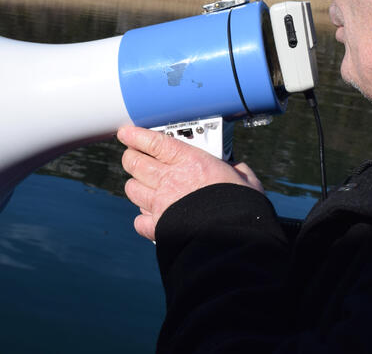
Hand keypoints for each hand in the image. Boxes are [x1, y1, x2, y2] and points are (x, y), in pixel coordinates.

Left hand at [117, 125, 263, 240]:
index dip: (136, 136)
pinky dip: (143, 219)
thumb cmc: (242, 206)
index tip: (126, 133)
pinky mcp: (158, 227)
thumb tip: (237, 168)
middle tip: (133, 156)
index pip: (154, 142)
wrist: (234, 239)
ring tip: (142, 185)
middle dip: (131, 157)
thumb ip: (236, 169)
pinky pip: (139, 221)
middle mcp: (170, 179)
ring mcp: (160, 204)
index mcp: (190, 161)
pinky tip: (152, 217)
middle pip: (135, 163)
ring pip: (132, 189)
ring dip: (135, 186)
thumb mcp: (245, 178)